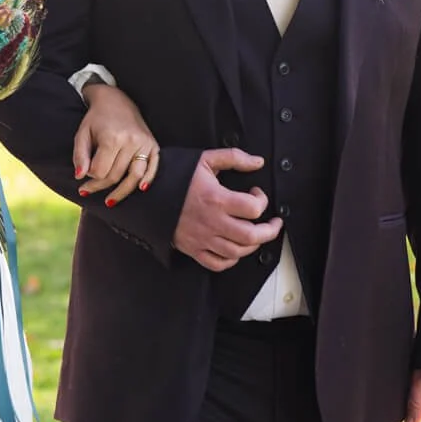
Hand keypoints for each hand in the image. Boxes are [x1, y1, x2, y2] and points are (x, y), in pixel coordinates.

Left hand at [74, 83, 160, 205]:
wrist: (116, 100)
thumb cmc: (96, 118)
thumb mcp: (82, 133)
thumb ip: (79, 155)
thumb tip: (80, 177)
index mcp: (112, 138)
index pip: (101, 171)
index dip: (90, 177)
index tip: (85, 174)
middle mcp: (130, 141)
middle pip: (116, 176)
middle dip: (100, 186)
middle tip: (87, 190)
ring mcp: (144, 143)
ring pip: (135, 176)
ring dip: (122, 192)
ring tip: (109, 202)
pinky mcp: (153, 144)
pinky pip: (153, 167)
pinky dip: (147, 180)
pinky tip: (140, 189)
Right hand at [171, 148, 282, 270]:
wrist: (147, 192)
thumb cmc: (176, 175)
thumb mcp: (205, 160)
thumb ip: (234, 158)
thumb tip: (258, 162)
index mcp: (217, 199)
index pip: (253, 208)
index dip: (262, 201)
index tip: (257, 194)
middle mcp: (212, 222)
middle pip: (251, 236)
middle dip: (269, 231)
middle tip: (273, 224)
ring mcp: (202, 238)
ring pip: (237, 252)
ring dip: (252, 245)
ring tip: (256, 235)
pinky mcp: (193, 248)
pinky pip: (217, 263)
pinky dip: (230, 260)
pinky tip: (235, 250)